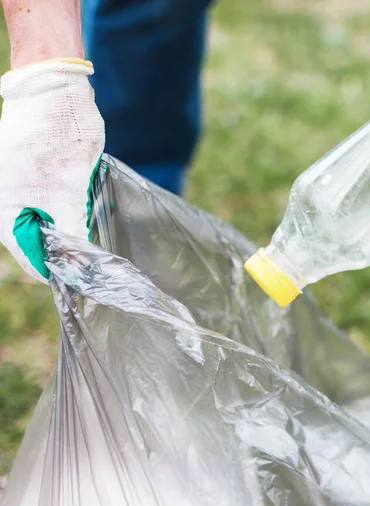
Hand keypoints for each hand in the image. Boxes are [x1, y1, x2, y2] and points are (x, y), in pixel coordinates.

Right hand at [0, 59, 104, 281]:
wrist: (56, 90)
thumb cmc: (57, 136)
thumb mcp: (69, 191)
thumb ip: (72, 230)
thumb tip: (79, 264)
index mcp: (5, 206)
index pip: (27, 252)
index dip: (53, 269)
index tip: (80, 282)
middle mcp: (8, 200)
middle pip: (34, 240)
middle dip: (62, 253)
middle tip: (92, 266)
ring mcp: (22, 188)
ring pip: (44, 224)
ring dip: (66, 235)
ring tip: (91, 248)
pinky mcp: (37, 178)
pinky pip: (50, 206)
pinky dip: (67, 217)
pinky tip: (84, 222)